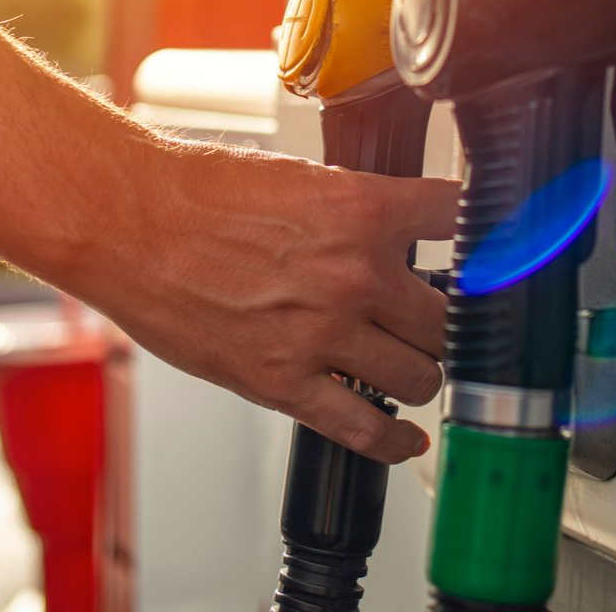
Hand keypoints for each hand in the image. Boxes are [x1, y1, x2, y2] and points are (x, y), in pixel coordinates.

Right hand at [82, 137, 458, 463]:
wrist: (130, 222)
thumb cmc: (197, 192)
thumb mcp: (299, 176)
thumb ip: (355, 208)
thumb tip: (395, 228)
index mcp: (361, 208)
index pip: (460, 219)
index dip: (480, 236)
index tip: (485, 250)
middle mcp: (354, 273)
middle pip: (450, 315)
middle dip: (446, 318)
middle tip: (435, 317)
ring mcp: (323, 333)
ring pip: (422, 374)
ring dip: (422, 372)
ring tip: (410, 364)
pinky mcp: (284, 381)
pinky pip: (365, 428)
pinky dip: (395, 440)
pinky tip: (407, 436)